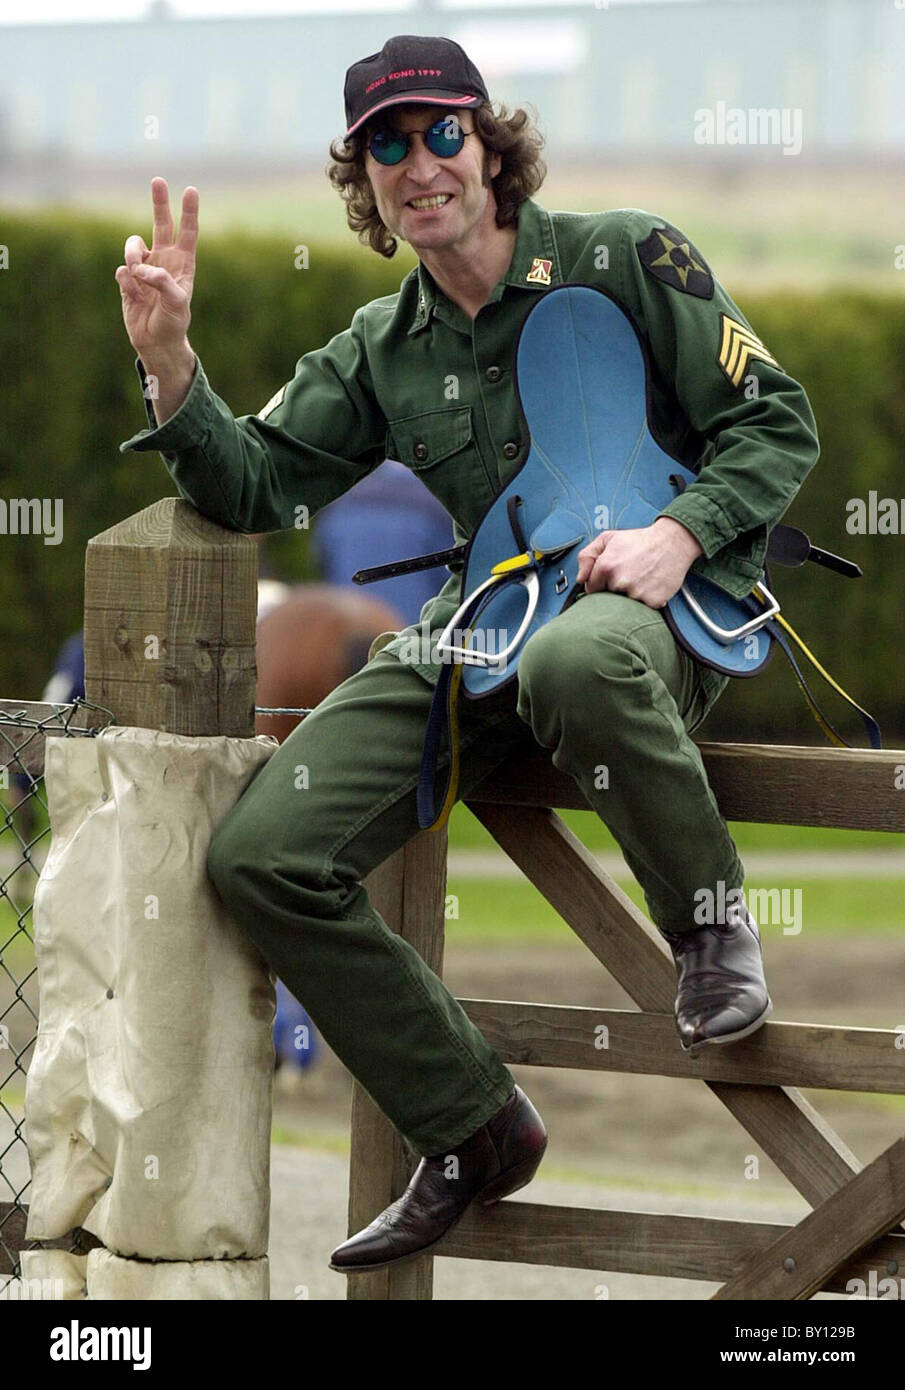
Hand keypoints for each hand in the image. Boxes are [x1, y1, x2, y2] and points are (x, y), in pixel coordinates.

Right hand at [115, 177, 197, 361]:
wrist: (155, 340)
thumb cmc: (173, 322)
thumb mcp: (177, 304)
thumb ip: (163, 282)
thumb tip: (142, 268)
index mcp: (183, 264)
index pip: (188, 233)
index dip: (189, 212)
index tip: (191, 190)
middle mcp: (164, 260)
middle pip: (161, 224)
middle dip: (159, 202)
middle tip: (158, 180)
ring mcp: (145, 267)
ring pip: (133, 245)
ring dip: (133, 256)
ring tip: (138, 275)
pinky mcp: (128, 278)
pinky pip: (123, 270)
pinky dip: (128, 284)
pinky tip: (135, 298)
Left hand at [575, 517, 703, 607]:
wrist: (673, 542)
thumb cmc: (640, 541)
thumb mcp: (608, 538)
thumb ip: (587, 556)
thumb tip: (580, 578)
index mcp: (606, 566)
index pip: (590, 589)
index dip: (598, 584)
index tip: (608, 578)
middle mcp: (620, 581)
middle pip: (606, 598)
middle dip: (613, 590)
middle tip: (628, 576)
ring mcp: (637, 593)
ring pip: (623, 605)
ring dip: (629, 596)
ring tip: (639, 579)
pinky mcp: (652, 601)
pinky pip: (642, 608)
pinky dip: (645, 600)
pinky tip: (649, 585)